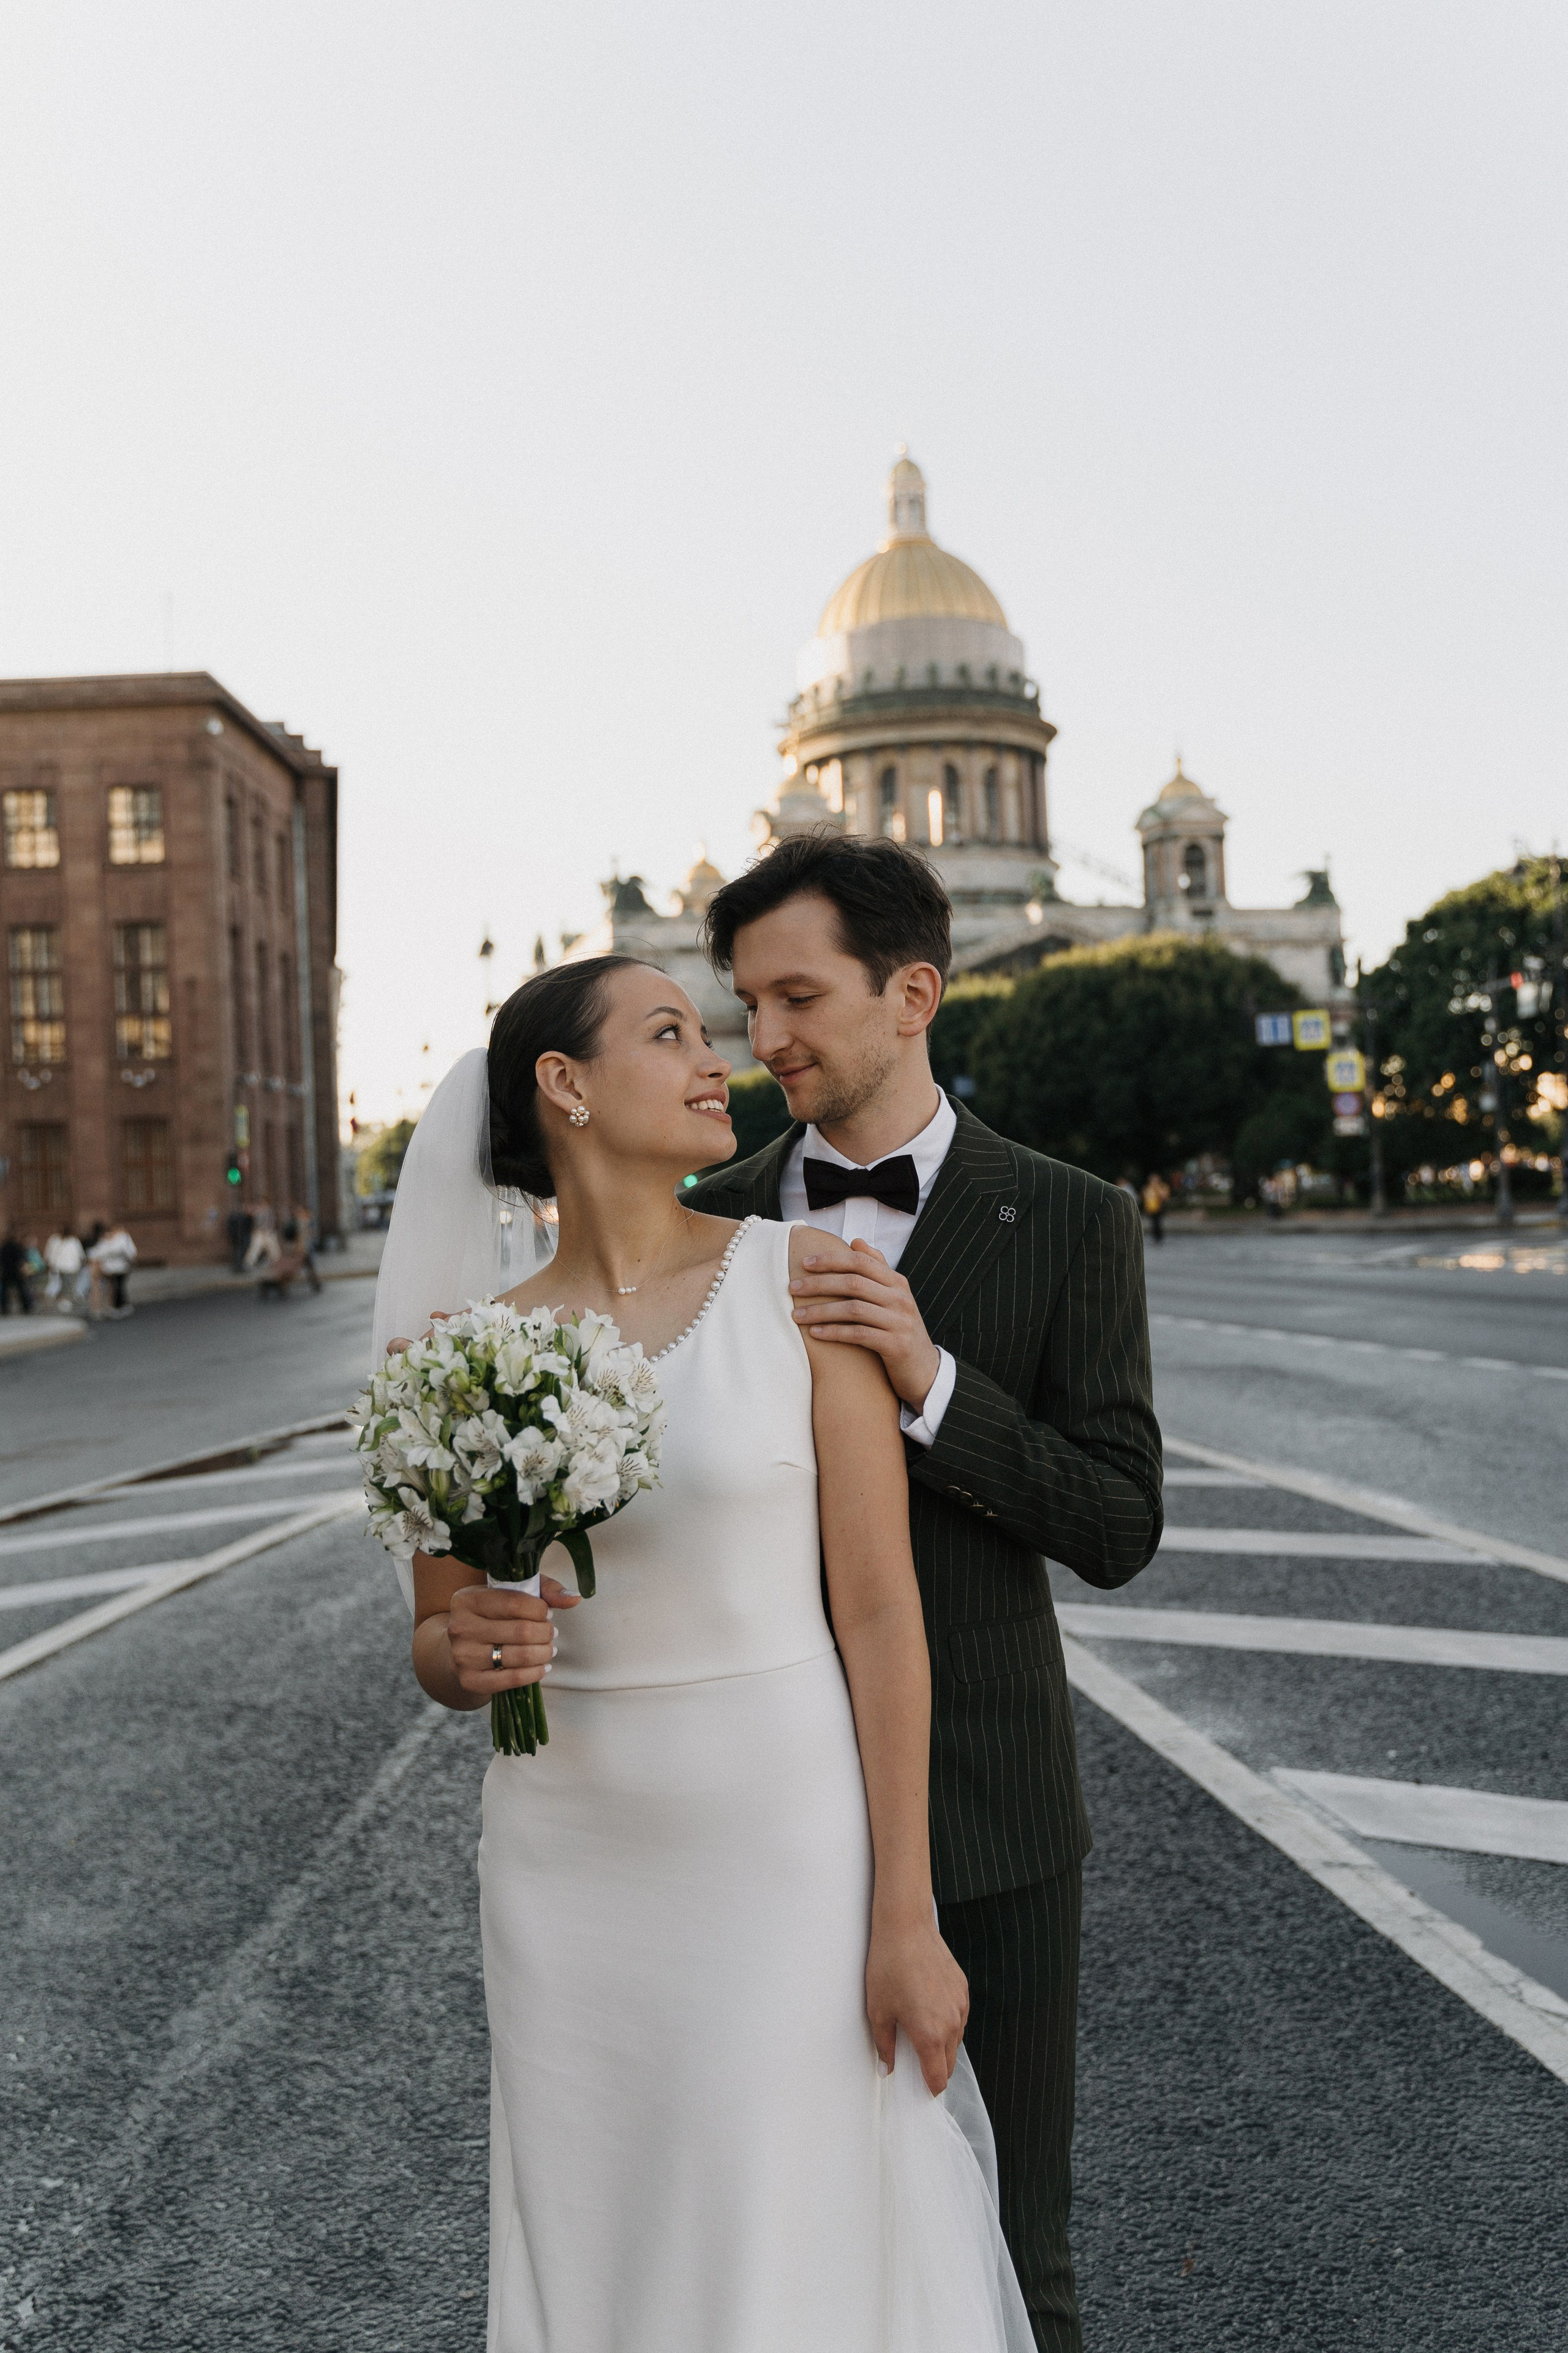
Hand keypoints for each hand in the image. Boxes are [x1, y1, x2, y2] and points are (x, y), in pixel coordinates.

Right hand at [446, 1575, 580, 1698]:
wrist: (465, 1648)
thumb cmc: (494, 1615)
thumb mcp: (514, 1593)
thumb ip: (545, 1590)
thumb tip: (574, 1598)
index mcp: (467, 1599)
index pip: (515, 1602)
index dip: (540, 1609)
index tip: (547, 1613)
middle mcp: (459, 1627)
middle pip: (521, 1631)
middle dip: (545, 1633)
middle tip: (551, 1633)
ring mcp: (463, 1656)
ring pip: (520, 1656)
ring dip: (544, 1653)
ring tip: (548, 1649)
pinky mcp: (469, 1680)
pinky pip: (512, 1680)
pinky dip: (535, 1674)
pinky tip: (542, 1667)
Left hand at [789, 1236, 940, 1412]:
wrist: (924, 1370)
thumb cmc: (900, 1330)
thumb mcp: (893, 1297)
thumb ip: (877, 1269)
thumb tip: (856, 1241)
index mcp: (897, 1282)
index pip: (861, 1261)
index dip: (831, 1259)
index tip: (805, 1263)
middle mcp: (900, 1298)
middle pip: (853, 1282)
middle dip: (819, 1283)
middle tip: (792, 1287)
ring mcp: (900, 1322)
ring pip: (853, 1309)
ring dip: (820, 1310)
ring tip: (796, 1314)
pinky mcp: (896, 1345)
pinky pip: (859, 1334)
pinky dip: (834, 1332)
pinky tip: (815, 1333)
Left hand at [866, 1916, 968, 2094]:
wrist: (906, 1927)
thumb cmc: (887, 1968)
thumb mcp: (878, 2011)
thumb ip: (884, 2046)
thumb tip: (887, 2070)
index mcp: (930, 2035)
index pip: (938, 2079)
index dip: (929, 2090)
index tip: (918, 2091)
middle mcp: (952, 2024)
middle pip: (949, 2063)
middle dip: (935, 2070)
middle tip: (915, 2066)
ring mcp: (961, 2005)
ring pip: (956, 2040)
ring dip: (942, 2046)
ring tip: (919, 2035)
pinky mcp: (963, 1988)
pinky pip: (959, 2017)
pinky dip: (947, 2023)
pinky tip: (929, 2011)